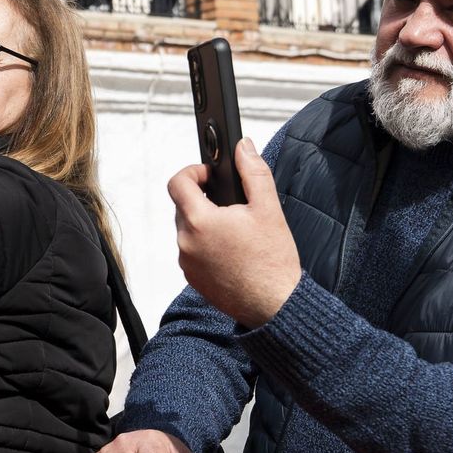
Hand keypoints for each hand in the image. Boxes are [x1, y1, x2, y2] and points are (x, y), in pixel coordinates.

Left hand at [167, 139, 301, 328]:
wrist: (275, 306)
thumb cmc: (273, 261)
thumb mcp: (268, 208)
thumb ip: (253, 171)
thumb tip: (243, 146)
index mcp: (199, 221)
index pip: (177, 182)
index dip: (193, 172)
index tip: (210, 176)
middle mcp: (186, 242)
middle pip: (183, 206)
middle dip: (203, 199)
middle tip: (231, 205)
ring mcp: (186, 263)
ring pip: (188, 230)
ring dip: (205, 224)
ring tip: (235, 231)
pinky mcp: (192, 279)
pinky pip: (192, 252)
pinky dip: (206, 246)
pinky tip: (231, 252)